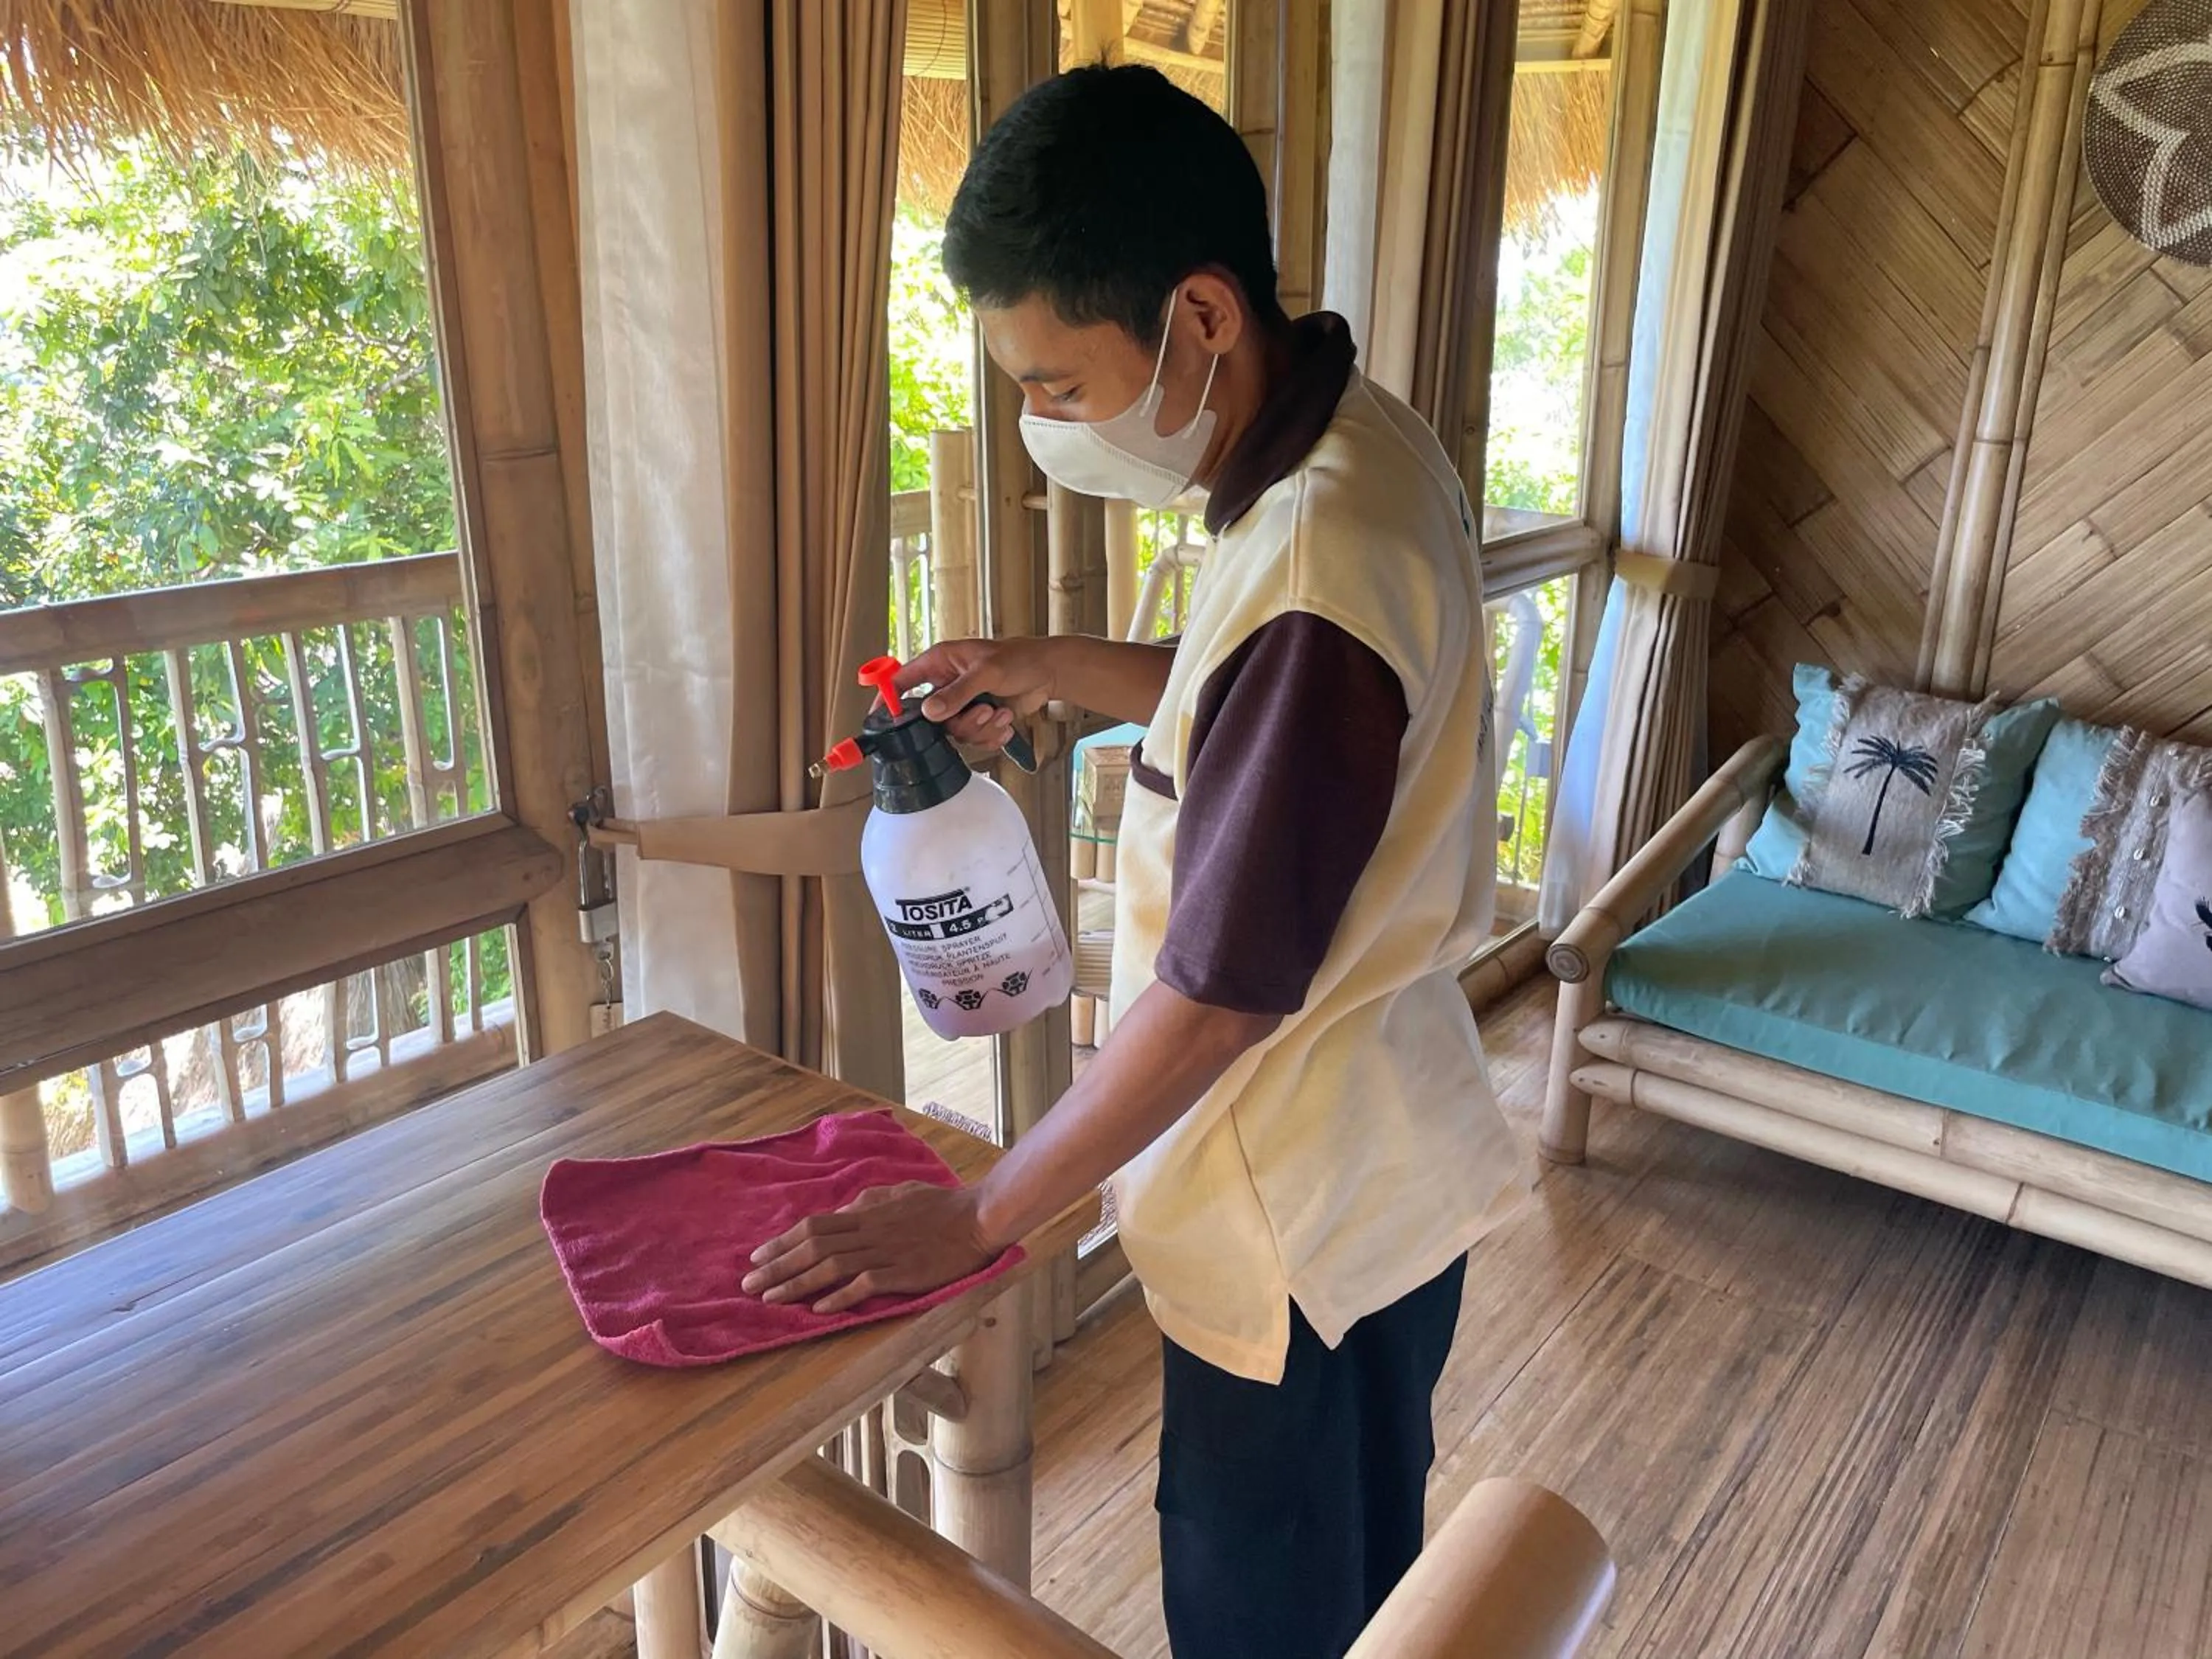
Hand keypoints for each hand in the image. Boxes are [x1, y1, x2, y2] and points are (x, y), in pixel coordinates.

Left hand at [741, 1182, 1002, 1314]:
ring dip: (797, 1284)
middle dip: (778, 1266)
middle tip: (748, 1284)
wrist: (977, 1218)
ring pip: (831, 1267)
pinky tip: (819, 1310)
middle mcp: (869, 1232)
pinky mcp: (904, 1273)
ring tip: (770, 1299)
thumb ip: (869, 1203)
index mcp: (866, 1213)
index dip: (782, 1242)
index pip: (814, 1226)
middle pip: (814, 1247)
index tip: (757, 1257)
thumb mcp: (899, 1194)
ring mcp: (886, 1253)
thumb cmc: (941, 1205)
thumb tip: (844, 1210)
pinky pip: (865, 1285)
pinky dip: (840, 1297)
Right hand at [894, 638, 1057, 750]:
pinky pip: (974, 740)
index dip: (888, 698)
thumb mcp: (987, 671)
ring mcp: (962, 705)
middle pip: (931, 719)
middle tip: (983, 711)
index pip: (902, 681)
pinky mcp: (978, 720)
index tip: (881, 717)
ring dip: (980, 728)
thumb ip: (958, 692)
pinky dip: (992, 735)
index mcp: (940, 663)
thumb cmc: (1020, 659)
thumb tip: (930, 711)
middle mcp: (946, 685)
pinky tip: (1005, 721)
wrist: (1049, 673)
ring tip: (999, 712)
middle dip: (960, 722)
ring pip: (954, 733)